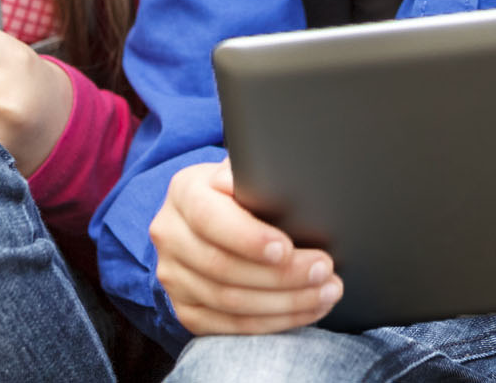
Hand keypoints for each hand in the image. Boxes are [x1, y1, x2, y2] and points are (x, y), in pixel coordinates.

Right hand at [149, 159, 342, 334]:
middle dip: (280, 274)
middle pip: (222, 267)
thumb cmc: (240, 189)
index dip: (248, 238)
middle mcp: (170, 235)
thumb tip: (272, 180)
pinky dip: (272, 323)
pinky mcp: (185, 309)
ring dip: (284, 302)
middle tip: (323, 270)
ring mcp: (173, 276)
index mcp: (184, 192)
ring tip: (325, 292)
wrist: (210, 216)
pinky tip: (306, 311)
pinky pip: (229, 326)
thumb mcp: (244, 170)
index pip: (210, 219)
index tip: (285, 248)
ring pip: (228, 301)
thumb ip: (255, 174)